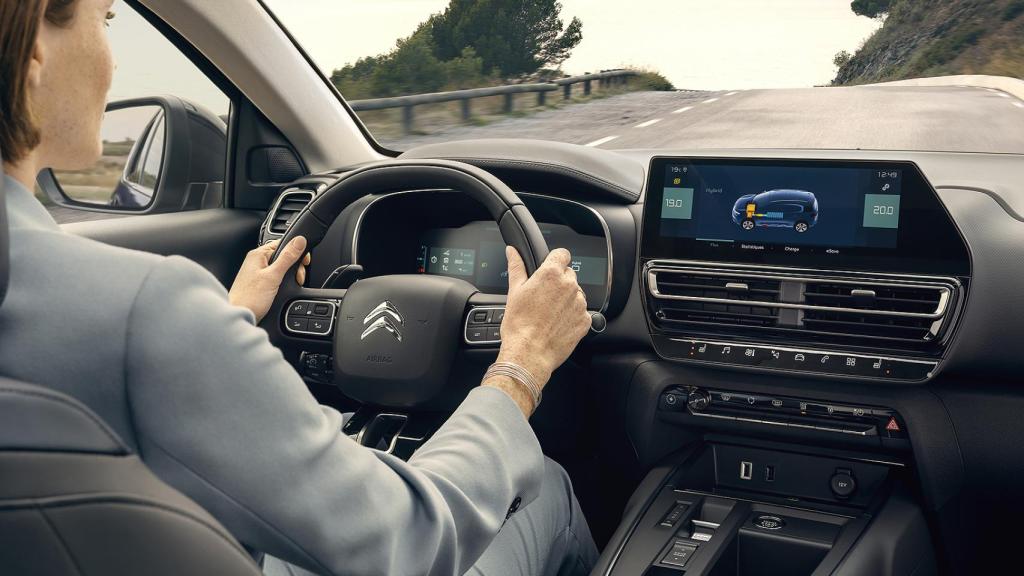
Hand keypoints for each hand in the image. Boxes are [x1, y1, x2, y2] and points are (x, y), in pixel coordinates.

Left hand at [228, 237, 310, 322]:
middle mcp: (257, 261)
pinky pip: (276, 276)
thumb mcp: (273, 276)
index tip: (304, 262)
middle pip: (284, 256)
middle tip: (297, 278)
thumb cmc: (249, 298)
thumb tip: (299, 240)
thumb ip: (287, 257)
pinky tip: (283, 289)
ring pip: (281, 267)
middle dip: (295, 266)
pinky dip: (283, 281)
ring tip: (290, 285)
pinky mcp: (260, 283)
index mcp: (258, 254)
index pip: (283, 243)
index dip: (297, 251)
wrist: (239, 316)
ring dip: (290, 275)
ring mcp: (258, 272)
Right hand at [484, 247, 590, 414]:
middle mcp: (570, 286)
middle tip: (543, 298)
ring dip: (566, 299)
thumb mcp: (514, 291)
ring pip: (576, 294)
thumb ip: (516, 267)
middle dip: (558, 282)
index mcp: (551, 274)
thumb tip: (513, 252)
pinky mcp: (585, 320)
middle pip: (569, 275)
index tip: (550, 268)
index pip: (562, 254)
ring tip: (549, 314)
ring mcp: (580, 303)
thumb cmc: (519, 325)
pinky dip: (572, 316)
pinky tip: (557, 324)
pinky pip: (581, 312)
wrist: (529, 353)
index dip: (555, 260)